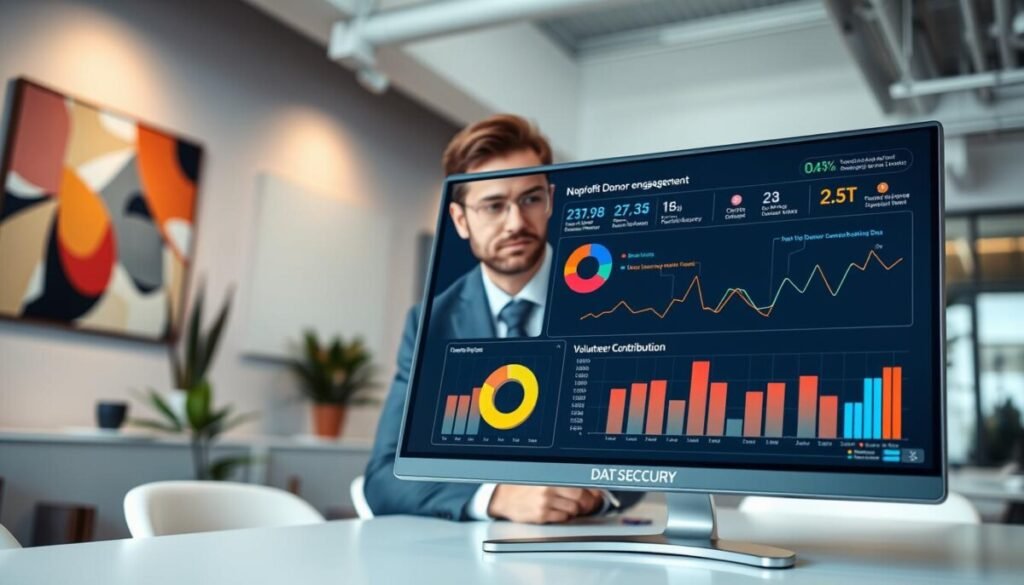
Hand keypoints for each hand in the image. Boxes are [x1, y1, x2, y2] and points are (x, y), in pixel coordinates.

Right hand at [487, 485, 603, 523]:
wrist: (503, 498)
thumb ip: (561, 479)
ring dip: (574, 510)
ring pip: (573, 509)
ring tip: (567, 507)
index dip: (590, 490)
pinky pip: (562, 518)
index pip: (579, 483)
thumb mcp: (541, 476)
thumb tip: (587, 487)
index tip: (594, 494)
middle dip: (585, 502)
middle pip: (580, 496)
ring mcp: (545, 502)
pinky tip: (558, 512)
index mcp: (550, 476)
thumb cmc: (523, 487)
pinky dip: (564, 517)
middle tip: (584, 504)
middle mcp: (548, 487)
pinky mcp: (541, 515)